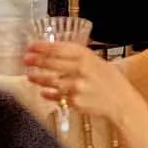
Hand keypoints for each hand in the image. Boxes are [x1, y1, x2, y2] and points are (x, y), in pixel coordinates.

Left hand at [23, 39, 141, 124]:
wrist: (122, 102)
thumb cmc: (109, 80)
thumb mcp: (97, 61)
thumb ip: (78, 57)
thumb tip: (54, 52)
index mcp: (86, 56)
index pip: (59, 48)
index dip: (42, 47)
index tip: (31, 46)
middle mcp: (81, 70)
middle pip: (52, 63)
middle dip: (36, 61)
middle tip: (25, 59)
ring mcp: (77, 87)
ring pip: (52, 81)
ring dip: (38, 78)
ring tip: (30, 76)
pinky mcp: (75, 102)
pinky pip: (57, 97)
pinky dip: (49, 94)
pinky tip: (43, 93)